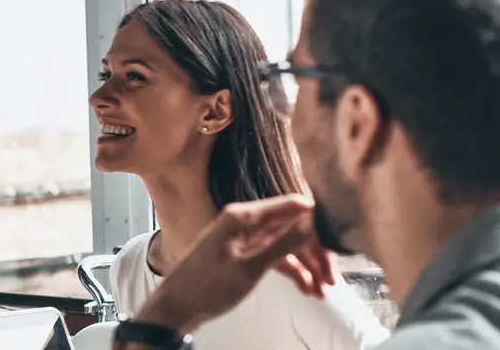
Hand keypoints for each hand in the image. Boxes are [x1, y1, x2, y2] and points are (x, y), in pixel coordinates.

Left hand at [135, 194, 332, 333]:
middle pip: (290, 228)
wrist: (176, 307)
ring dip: (306, 266)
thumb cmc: (208, 286)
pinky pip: (273, 257)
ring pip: (284, 245)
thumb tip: (312, 222)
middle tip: (333, 279)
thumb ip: (282, 245)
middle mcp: (242, 222)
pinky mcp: (242, 255)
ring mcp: (242, 239)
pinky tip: (307, 289)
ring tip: (323, 291)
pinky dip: (291, 271)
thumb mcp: (250, 268)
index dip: (316, 221)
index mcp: (241, 216)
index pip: (290, 207)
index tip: (339, 240)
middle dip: (314, 253)